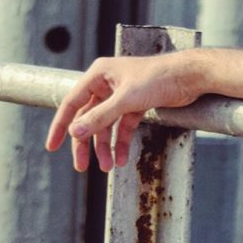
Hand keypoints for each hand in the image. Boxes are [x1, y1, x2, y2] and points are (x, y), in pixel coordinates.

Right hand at [44, 51, 204, 172]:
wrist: (191, 76)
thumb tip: (75, 132)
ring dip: (106, 146)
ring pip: (106, 125)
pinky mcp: (138, 104)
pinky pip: (124, 126)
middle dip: (86, 143)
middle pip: (88, 118)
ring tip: (108, 167)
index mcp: (99, 75)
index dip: (61, 125)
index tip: (52, 146)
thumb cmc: (159, 79)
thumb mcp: (126, 100)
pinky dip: (122, 142)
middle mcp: (108, 83)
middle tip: (83, 167)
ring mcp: (122, 95)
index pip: (72, 103)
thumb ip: (100, 116)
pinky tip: (121, 159)